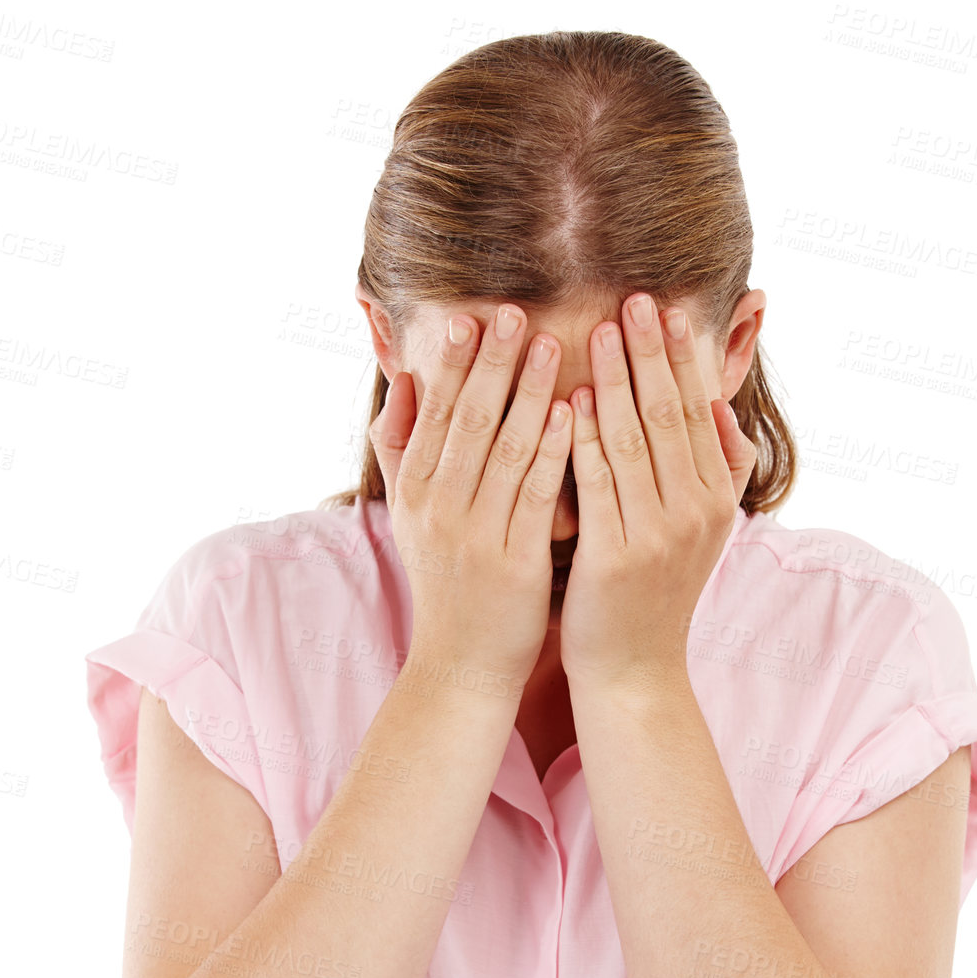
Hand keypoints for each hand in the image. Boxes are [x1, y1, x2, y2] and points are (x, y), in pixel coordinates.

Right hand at [368, 306, 571, 695]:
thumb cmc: (447, 584)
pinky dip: (552, 451)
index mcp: (414, 494)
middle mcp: (437, 510)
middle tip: (516, 311)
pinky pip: (534, 496)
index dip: (453, 363)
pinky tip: (573, 414)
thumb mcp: (410, 516)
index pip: (433, 414)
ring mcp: (474, 537)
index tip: (472, 316)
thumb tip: (405, 379)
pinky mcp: (513, 564)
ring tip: (554, 344)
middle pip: (465, 422)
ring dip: (528, 394)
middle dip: (492, 363)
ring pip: (502, 451)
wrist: (460, 666)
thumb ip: (404, 448)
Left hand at [558, 294, 757, 692]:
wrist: (633, 669)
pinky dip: (584, 436)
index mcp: (716, 500)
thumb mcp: (703, 533)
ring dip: (615, 379)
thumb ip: (720, 471)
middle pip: (670, 415)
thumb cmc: (654, 593)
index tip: (665, 308)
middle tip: (632, 297)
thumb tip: (725, 410)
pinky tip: (571, 398)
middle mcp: (695, 513)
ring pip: (634, 440)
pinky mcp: (616, 557)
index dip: (682, 358)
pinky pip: (598, 482)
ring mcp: (658, 535)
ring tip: (597, 329)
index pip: (698, 412)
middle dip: (650, 352)